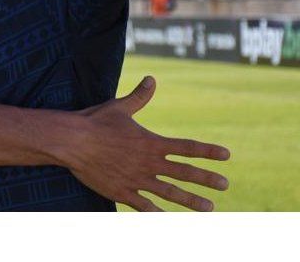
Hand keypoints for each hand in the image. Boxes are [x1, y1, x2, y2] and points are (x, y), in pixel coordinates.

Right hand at [66, 76, 229, 211]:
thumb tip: (152, 80)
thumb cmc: (94, 122)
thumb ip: (139, 97)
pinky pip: (145, 206)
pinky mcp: (122, 192)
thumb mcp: (119, 107)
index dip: (208, 152)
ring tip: (208, 208)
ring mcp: (137, 179)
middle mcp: (148, 162)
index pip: (187, 148)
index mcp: (151, 142)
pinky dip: (158, 213)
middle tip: (225, 185)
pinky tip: (169, 220)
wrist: (72, 142)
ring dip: (191, 200)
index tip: (226, 156)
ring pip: (170, 193)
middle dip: (206, 179)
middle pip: (184, 173)